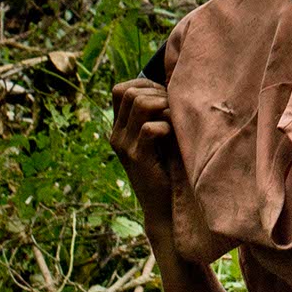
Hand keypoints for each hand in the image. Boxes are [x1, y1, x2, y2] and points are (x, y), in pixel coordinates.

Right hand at [109, 78, 181, 229]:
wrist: (163, 207)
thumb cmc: (168, 167)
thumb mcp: (158, 136)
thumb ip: (157, 114)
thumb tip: (174, 84)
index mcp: (118, 128)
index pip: (121, 89)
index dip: (145, 85)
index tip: (164, 98)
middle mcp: (116, 135)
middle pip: (131, 91)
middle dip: (158, 93)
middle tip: (173, 111)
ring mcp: (125, 146)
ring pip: (141, 103)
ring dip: (164, 105)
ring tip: (175, 120)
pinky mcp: (139, 158)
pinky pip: (150, 128)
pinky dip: (167, 125)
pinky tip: (174, 135)